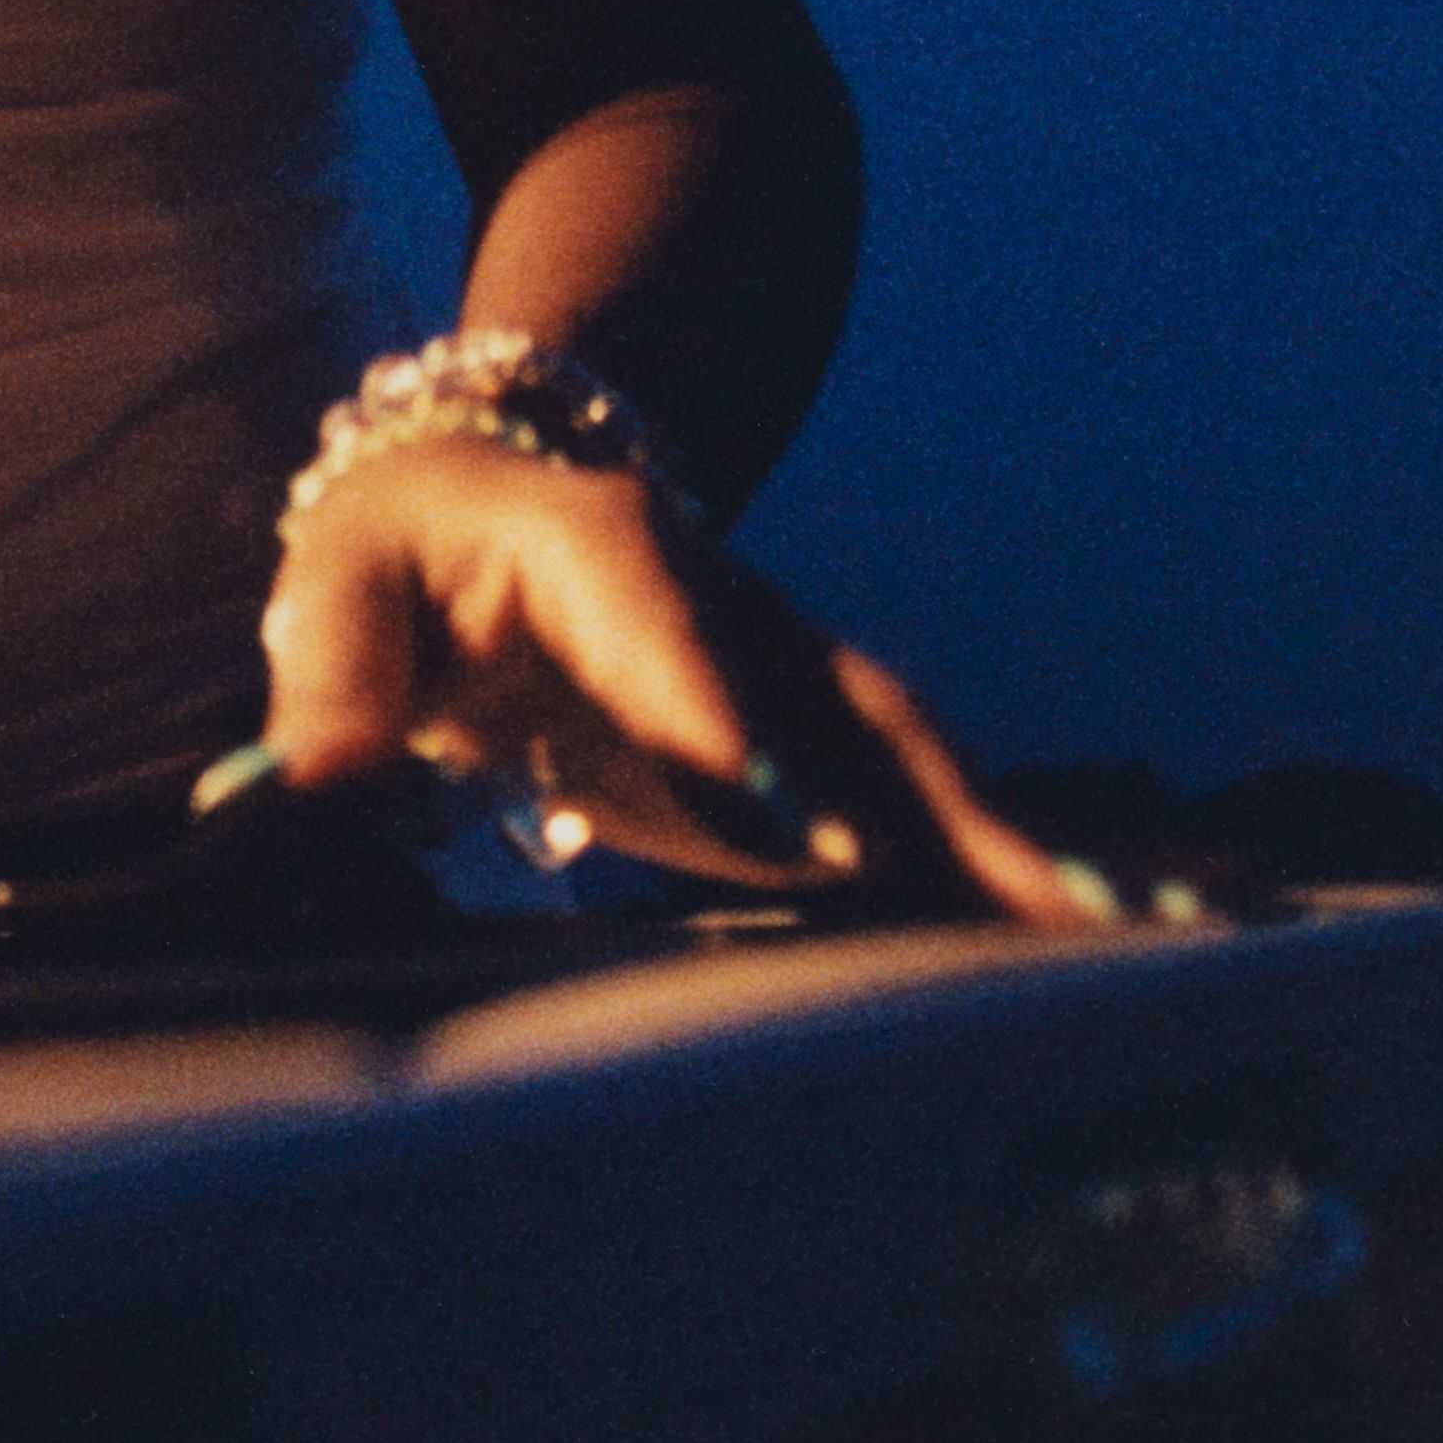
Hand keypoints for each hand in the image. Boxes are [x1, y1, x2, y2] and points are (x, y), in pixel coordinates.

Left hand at [254, 433, 1110, 933]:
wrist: (488, 484)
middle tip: (1067, 907)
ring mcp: (793, 678)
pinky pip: (922, 817)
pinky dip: (1010, 880)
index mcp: (602, 547)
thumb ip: (328, 689)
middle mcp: (735, 609)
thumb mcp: (339, 586)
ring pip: (920, 765)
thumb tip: (293, 798)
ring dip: (1026, 852)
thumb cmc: (397, 552)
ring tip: (1149, 941)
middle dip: (955, 807)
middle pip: (851, 704)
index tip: (801, 836)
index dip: (735, 730)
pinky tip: (1110, 958)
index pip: (671, 637)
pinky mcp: (815, 753)